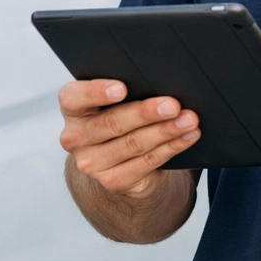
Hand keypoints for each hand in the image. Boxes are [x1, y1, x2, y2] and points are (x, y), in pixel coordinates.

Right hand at [58, 80, 200, 195]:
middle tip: (173, 105)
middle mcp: (76, 138)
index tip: (122, 88)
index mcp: (72, 109)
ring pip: (134, 144)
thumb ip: (125, 87)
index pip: (74, 97)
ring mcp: (92, 163)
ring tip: (188, 120)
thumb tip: (160, 78)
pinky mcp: (113, 181)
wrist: (115, 159)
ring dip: (166, 131)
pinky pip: (147, 162)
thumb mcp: (112, 100)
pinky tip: (187, 137)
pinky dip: (171, 147)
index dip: (97, 92)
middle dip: (146, 113)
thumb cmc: (117, 114)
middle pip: (112, 122)